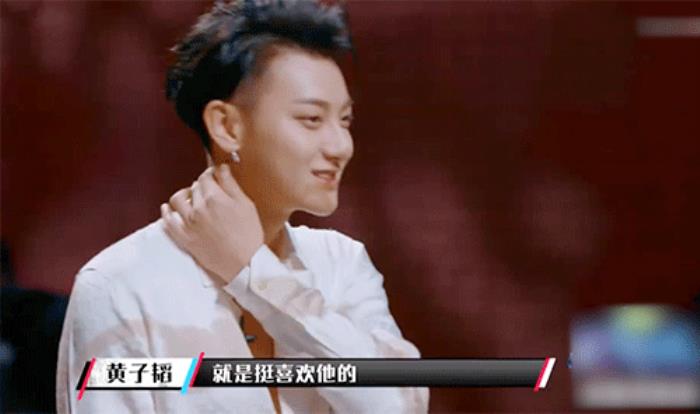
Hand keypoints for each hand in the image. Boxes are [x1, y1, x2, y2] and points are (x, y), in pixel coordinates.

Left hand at [160, 164, 263, 282]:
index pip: (206, 177)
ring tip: (190, 197)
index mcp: (214, 197)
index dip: (210, 174)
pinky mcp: (185, 238)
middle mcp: (198, 208)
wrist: (245, 263)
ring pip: (177, 200)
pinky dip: (166, 213)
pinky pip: (168, 223)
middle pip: (193, 188)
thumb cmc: (249, 234)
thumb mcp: (246, 204)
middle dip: (201, 186)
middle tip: (208, 189)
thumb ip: (231, 184)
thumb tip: (221, 168)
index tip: (214, 175)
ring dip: (184, 195)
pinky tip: (168, 209)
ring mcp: (189, 224)